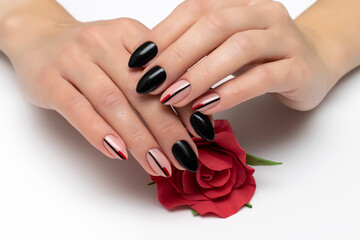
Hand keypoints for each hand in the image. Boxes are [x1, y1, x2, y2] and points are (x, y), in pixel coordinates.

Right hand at [0, 2, 206, 175]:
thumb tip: (191, 117)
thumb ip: (155, 78)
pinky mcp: (48, 80)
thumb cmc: (91, 53)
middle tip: (185, 157)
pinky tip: (118, 153)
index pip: (164, 72)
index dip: (185, 105)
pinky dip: (99, 133)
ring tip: (158, 164)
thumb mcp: (125, 53)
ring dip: (138, 138)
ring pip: (112, 103)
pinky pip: (77, 110)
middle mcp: (102, 42)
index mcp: (129, 33)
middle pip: (140, 92)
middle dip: (167, 129)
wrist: (38, 36)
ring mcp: (73, 60)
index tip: (202, 133)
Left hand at [128, 0, 333, 112]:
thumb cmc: (261, 56)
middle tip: (150, 83)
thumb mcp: (225, 47)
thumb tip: (150, 68)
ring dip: (200, 74)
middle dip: (177, 55)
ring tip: (173, 97)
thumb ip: (196, 51)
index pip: (194, 9)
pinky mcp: (298, 68)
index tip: (137, 61)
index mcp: (239, 4)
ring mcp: (284, 39)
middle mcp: (262, 14)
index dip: (163, 34)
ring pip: (238, 48)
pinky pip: (262, 77)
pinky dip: (230, 92)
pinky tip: (207, 108)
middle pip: (214, 25)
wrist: (315, 62)